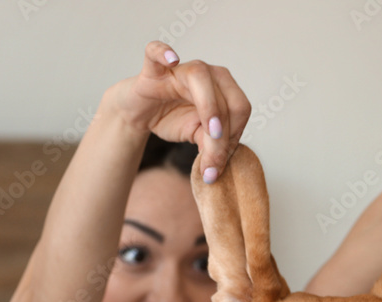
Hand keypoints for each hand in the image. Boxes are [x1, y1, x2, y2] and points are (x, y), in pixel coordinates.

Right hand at [103, 41, 250, 182]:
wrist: (141, 113)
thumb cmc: (172, 118)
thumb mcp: (196, 136)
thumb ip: (210, 147)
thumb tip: (215, 169)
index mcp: (223, 88)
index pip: (240, 109)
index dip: (235, 137)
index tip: (218, 163)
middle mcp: (208, 73)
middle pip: (228, 98)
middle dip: (224, 135)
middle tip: (211, 162)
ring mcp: (181, 68)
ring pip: (201, 78)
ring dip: (210, 107)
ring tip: (209, 132)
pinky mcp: (153, 68)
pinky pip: (156, 52)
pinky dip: (164, 52)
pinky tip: (172, 60)